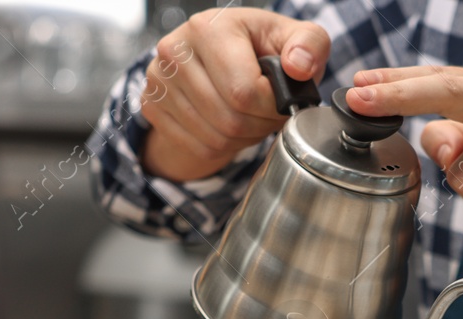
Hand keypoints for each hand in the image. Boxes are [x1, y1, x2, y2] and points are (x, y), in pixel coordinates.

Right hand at [139, 10, 330, 182]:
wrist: (218, 56)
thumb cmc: (260, 47)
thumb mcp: (294, 37)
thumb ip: (309, 45)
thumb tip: (299, 66)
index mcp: (208, 28)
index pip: (244, 92)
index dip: (273, 107)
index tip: (283, 100)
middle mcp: (174, 51)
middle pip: (230, 119)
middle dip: (261, 125)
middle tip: (270, 113)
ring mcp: (158, 80)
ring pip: (215, 138)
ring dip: (245, 138)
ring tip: (253, 116)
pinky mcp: (152, 106)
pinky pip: (199, 147)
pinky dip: (224, 146)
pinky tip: (232, 125)